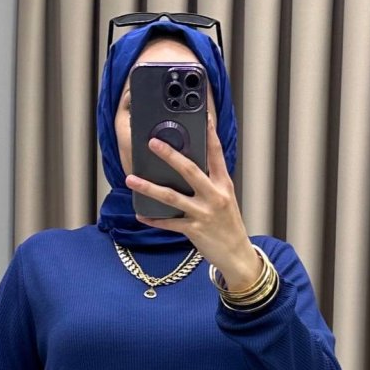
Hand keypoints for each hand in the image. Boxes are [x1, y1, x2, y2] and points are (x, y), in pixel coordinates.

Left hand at [125, 112, 262, 292]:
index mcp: (223, 185)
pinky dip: (153, 219)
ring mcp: (203, 213)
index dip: (209, 133)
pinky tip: (140, 214)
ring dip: (149, 187)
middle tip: (152, 142)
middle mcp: (214, 196)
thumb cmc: (228, 226)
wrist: (237, 255)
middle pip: (189, 170)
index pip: (216, 153)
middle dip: (169, 155)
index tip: (202, 114)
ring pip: (172, 197)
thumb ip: (210, 183)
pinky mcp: (194, 230)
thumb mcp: (225, 199)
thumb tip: (187, 168)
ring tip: (131, 179)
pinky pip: (168, 223)